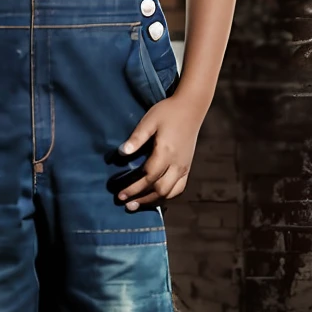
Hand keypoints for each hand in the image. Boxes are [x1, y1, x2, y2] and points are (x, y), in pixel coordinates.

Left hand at [116, 96, 205, 210]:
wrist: (191, 107)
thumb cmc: (167, 112)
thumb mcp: (149, 121)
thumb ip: (136, 138)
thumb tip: (121, 153)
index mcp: (166, 152)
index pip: (149, 177)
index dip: (134, 188)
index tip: (120, 194)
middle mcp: (177, 163)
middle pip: (160, 189)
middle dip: (142, 198)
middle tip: (126, 203)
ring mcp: (185, 166)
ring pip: (171, 192)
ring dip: (154, 200)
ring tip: (138, 204)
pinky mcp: (188, 166)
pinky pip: (179, 187)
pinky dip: (167, 195)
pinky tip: (156, 197)